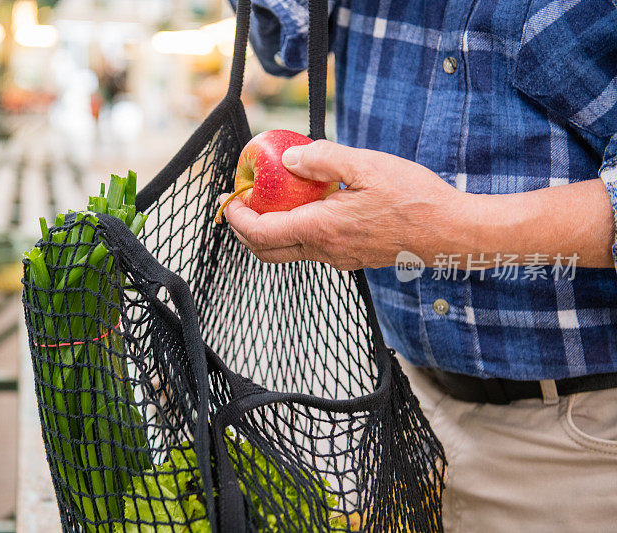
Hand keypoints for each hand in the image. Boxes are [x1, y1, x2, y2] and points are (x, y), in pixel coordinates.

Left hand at [219, 140, 467, 269]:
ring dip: (267, 232)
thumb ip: (323, 159)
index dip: (237, 218)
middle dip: (243, 230)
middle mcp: (325, 251)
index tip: (229, 199)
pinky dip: (293, 233)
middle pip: (266, 252)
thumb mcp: (366, 166)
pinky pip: (310, 250)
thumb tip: (288, 157)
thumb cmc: (414, 198)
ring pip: (287, 253)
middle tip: (237, 205)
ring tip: (266, 203)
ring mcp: (339, 259)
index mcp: (322, 229)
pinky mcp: (351, 259)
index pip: (261, 233)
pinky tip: (304, 208)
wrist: (451, 233)